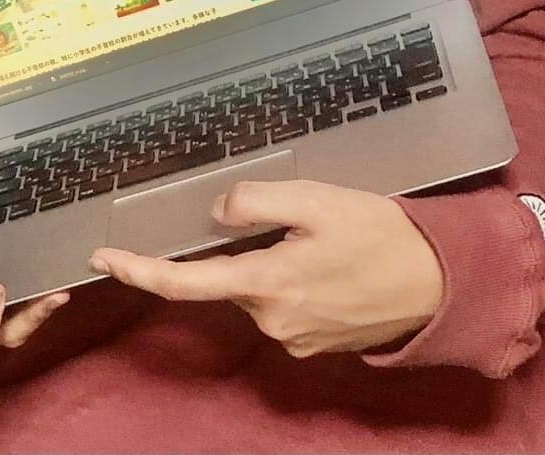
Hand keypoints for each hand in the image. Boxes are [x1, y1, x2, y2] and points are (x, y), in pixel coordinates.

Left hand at [90, 179, 443, 357]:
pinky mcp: (314, 343)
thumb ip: (258, 201)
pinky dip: (293, 281)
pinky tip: (330, 264)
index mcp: (266, 283)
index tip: (101, 257)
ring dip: (273, 263)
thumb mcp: (317, 200)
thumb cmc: (382, 236)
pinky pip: (284, 305)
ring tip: (327, 242)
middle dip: (243, 249)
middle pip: (227, 279)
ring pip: (258, 290)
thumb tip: (216, 213)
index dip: (137, 269)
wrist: (443, 285)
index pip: (183, 282)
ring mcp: (294, 338)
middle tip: (296, 221)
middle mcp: (273, 320)